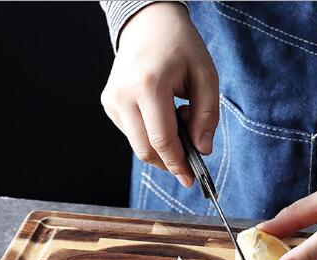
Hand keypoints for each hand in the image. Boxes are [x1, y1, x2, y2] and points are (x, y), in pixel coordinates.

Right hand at [101, 2, 218, 186]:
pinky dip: (150, 135)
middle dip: (169, 162)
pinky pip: (132, 134)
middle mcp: (124, 95)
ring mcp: (112, 100)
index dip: (177, 163)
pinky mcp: (109, 104)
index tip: (190, 178)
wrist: (148, 23)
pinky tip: (161, 115)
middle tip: (190, 157)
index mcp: (148, 86)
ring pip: (138, 146)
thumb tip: (202, 150)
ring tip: (178, 118)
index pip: (162, 140)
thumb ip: (207, 115)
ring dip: (161, 146)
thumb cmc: (180, 47)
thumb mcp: (205, 75)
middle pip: (146, 150)